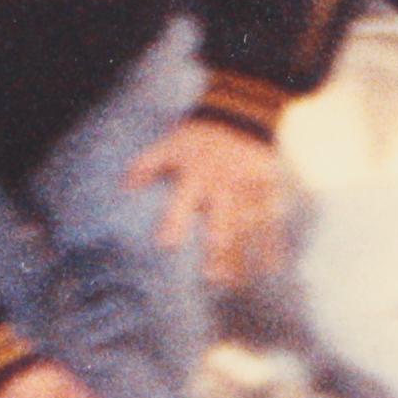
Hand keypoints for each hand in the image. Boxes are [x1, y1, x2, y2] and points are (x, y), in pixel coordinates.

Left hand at [127, 115, 286, 286]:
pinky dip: (274, 244)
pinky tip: (273, 268)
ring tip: (236, 285)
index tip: (168, 246)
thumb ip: (148, 165)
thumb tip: (123, 187)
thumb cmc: (199, 135)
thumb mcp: (171, 144)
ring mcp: (248, 189)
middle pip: (222, 221)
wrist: (242, 112)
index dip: (175, 221)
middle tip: (212, 277)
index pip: (183, 201)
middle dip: (218, 249)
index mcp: (196, 176)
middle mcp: (223, 186)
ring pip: (247, 227)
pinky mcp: (268, 189)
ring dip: (243, 256)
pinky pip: (273, 220)